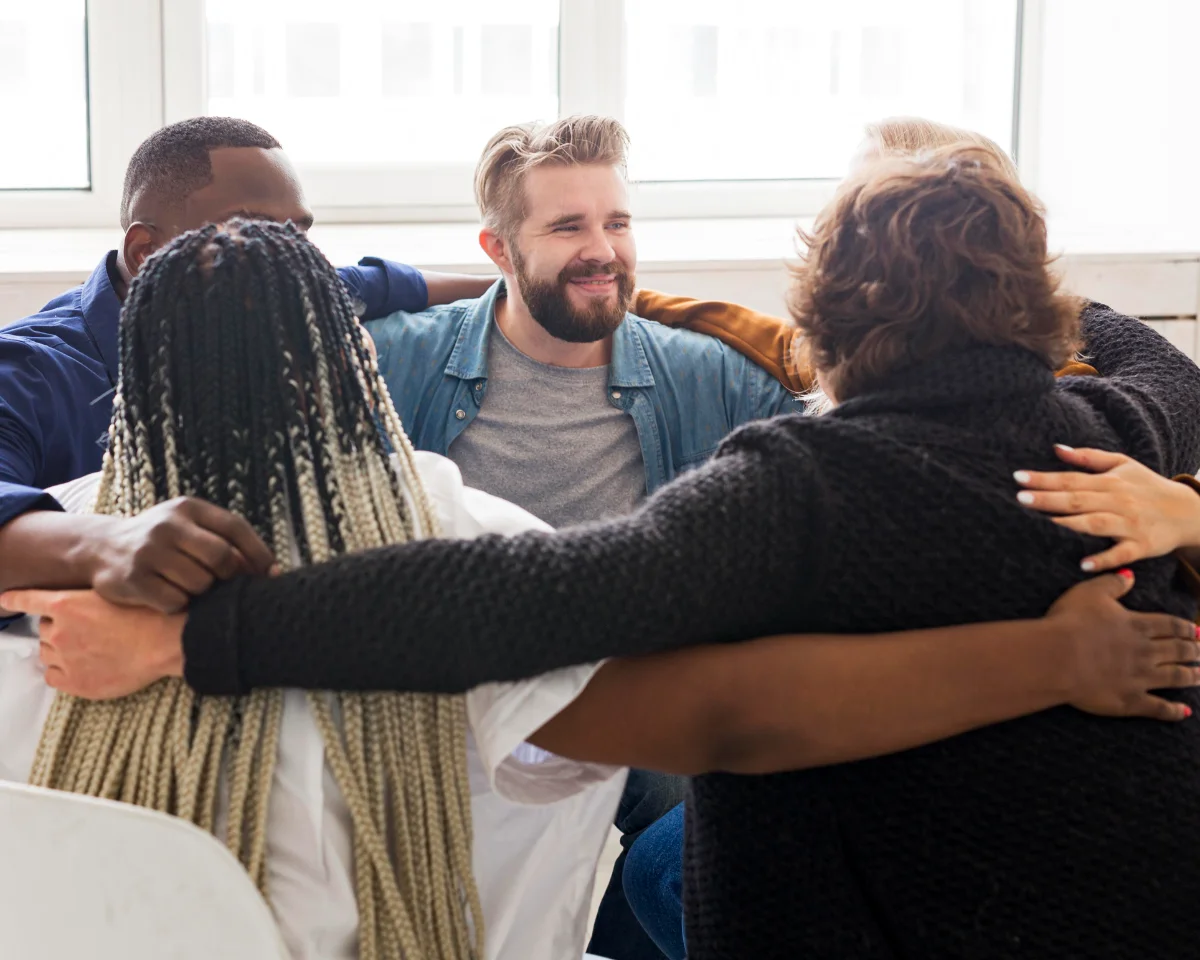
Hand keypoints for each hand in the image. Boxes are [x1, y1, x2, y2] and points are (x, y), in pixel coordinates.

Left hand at [0, 589, 184, 699]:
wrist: (167, 642)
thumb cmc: (149, 614)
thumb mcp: (115, 592)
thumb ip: (86, 598)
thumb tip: (75, 605)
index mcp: (66, 605)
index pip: (28, 600)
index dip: (14, 598)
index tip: (5, 598)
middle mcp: (59, 631)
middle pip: (44, 627)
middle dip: (60, 627)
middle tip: (87, 629)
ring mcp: (65, 658)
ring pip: (47, 652)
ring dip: (61, 649)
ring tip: (90, 648)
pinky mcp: (75, 682)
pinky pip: (52, 676)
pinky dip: (61, 671)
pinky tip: (82, 666)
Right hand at [81, 498, 274, 612]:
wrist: (100, 547)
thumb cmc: (161, 540)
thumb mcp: (188, 525)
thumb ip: (224, 539)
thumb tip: (270, 571)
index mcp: (188, 508)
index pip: (235, 527)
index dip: (258, 553)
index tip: (271, 574)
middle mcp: (168, 525)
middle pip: (222, 558)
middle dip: (229, 576)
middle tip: (223, 584)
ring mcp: (148, 552)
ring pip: (200, 584)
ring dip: (201, 593)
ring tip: (186, 585)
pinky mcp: (133, 579)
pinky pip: (175, 602)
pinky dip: (178, 604)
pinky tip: (167, 594)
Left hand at [1015, 445, 1199, 570]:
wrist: (1189, 512)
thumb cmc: (1148, 486)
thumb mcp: (1123, 464)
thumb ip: (1089, 457)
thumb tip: (1056, 448)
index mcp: (1110, 482)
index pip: (1071, 479)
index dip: (1044, 478)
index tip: (1018, 477)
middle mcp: (1118, 501)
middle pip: (1078, 500)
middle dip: (1049, 498)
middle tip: (1020, 498)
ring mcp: (1130, 524)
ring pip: (1096, 524)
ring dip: (1070, 524)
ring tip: (1044, 524)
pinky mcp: (1142, 546)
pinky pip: (1121, 554)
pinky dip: (1103, 559)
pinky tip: (1082, 564)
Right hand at [1045, 570, 1198, 720]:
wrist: (1057, 657)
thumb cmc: (1070, 622)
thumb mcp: (1089, 592)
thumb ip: (1112, 583)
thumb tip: (1130, 575)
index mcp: (1137, 625)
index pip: (1170, 626)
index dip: (1185, 628)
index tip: (1196, 630)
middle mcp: (1145, 652)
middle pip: (1178, 651)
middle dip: (1192, 651)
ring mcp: (1140, 678)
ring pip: (1175, 677)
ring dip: (1191, 676)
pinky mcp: (1130, 700)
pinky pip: (1158, 708)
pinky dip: (1174, 711)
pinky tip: (1184, 712)